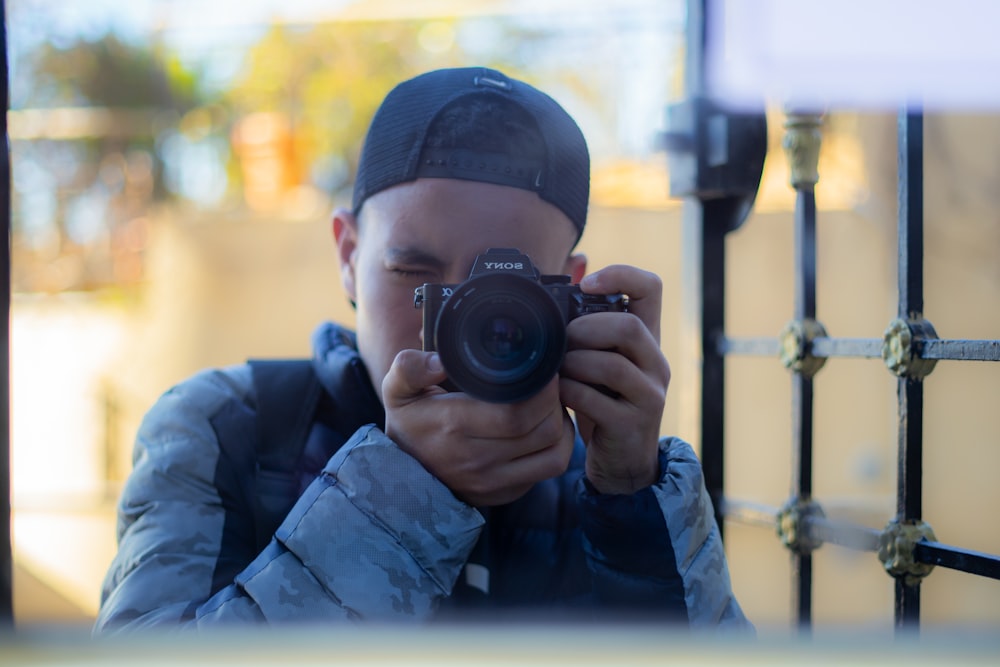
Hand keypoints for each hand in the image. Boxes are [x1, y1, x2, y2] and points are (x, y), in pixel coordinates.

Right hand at [382, 349, 576, 506]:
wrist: (402, 477)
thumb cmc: (409, 425)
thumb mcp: (398, 391)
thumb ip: (410, 368)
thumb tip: (438, 362)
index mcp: (454, 426)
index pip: (517, 412)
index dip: (541, 390)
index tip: (543, 370)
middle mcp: (477, 459)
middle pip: (544, 430)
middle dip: (556, 402)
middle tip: (551, 382)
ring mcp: (494, 482)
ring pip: (555, 453)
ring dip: (562, 425)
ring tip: (551, 405)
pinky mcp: (506, 493)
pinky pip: (548, 469)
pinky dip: (557, 446)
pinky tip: (546, 427)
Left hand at [559, 265, 670, 494]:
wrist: (622, 462)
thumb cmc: (604, 403)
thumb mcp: (600, 361)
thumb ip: (588, 326)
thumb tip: (570, 271)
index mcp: (648, 339)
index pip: (652, 288)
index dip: (621, 275)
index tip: (585, 285)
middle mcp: (656, 363)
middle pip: (629, 327)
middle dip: (585, 329)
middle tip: (563, 341)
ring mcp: (649, 395)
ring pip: (612, 365)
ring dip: (573, 364)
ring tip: (558, 370)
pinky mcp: (632, 424)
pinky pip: (595, 400)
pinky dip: (569, 392)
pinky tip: (558, 394)